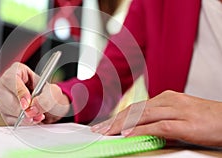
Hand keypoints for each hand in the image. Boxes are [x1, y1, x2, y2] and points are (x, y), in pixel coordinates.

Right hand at [0, 62, 70, 125]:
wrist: (50, 107)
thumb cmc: (49, 95)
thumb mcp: (53, 93)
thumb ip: (45, 99)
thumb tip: (33, 107)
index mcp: (18, 70)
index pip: (11, 78)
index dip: (19, 92)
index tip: (28, 103)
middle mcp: (6, 82)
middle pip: (4, 95)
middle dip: (21, 109)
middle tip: (34, 114)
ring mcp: (2, 96)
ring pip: (4, 108)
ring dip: (22, 117)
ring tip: (36, 116)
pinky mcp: (3, 110)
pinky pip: (7, 119)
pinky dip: (20, 122)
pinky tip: (30, 119)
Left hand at [91, 90, 221, 146]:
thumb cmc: (206, 120)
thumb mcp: (178, 118)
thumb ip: (159, 122)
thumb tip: (140, 131)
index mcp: (166, 98)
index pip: (135, 107)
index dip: (117, 116)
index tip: (104, 125)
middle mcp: (168, 100)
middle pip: (134, 110)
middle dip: (114, 121)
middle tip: (99, 130)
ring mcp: (176, 110)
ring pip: (142, 115)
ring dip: (121, 125)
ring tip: (107, 133)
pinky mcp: (184, 122)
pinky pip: (157, 125)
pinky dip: (140, 130)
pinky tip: (128, 135)